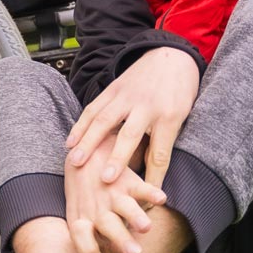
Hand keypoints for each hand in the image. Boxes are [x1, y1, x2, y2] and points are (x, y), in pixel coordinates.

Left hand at [64, 143, 167, 252]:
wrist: (84, 154)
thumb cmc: (82, 194)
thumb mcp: (78, 215)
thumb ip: (89, 238)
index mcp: (81, 217)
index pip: (80, 237)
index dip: (88, 251)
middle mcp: (97, 207)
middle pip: (107, 225)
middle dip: (119, 239)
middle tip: (133, 252)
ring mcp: (112, 193)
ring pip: (124, 206)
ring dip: (135, 216)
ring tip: (146, 227)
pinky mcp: (127, 180)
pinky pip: (141, 187)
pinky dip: (151, 192)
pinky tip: (162, 199)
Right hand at [66, 46, 199, 188]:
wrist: (171, 56)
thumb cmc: (179, 92)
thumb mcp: (182, 117)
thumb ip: (165, 143)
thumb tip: (155, 177)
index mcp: (169, 116)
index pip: (160, 151)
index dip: (153, 175)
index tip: (145, 197)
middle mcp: (146, 105)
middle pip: (129, 135)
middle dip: (117, 158)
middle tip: (105, 180)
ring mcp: (127, 96)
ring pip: (105, 120)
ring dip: (89, 142)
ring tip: (76, 160)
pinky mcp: (112, 89)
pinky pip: (93, 108)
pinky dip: (80, 125)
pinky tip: (70, 141)